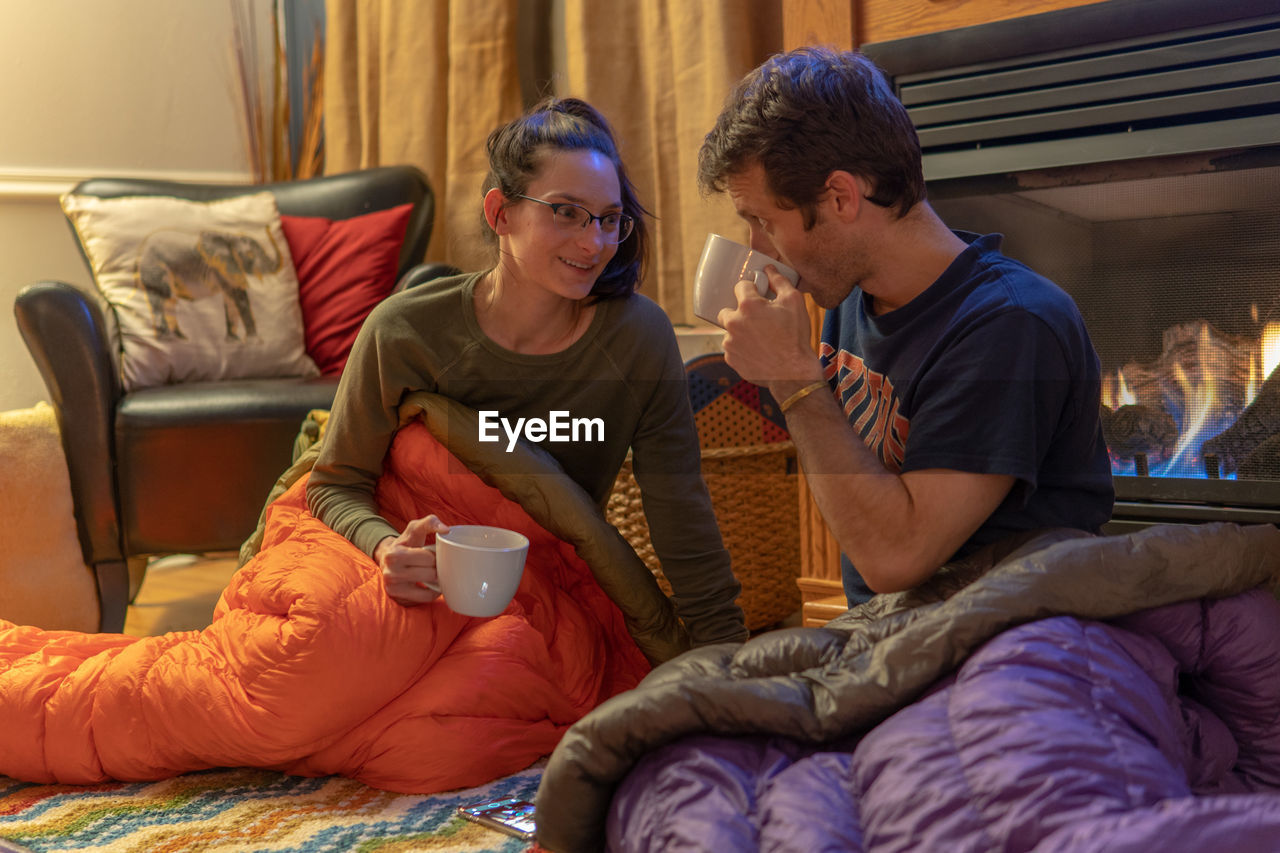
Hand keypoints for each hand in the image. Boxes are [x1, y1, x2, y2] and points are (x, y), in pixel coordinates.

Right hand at [375, 515, 449, 605]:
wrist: (386, 558)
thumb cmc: (406, 542)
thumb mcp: (414, 528)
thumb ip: (430, 522)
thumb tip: (446, 530)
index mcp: (394, 554)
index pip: (428, 558)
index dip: (435, 556)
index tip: (434, 554)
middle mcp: (390, 573)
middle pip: (430, 574)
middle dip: (437, 568)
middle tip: (436, 565)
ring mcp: (393, 588)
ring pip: (429, 588)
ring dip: (437, 581)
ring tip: (434, 574)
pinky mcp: (398, 599)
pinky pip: (425, 598)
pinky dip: (432, 592)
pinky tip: (430, 585)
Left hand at [718, 267, 820, 387]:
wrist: (793, 373)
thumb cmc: (795, 337)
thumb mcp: (794, 302)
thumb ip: (780, 281)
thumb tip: (769, 269)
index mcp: (748, 306)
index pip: (740, 287)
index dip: (751, 289)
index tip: (758, 295)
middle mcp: (734, 323)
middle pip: (726, 310)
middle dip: (738, 312)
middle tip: (755, 319)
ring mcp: (730, 343)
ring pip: (730, 331)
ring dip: (740, 332)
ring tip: (760, 338)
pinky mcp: (731, 359)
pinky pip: (732, 349)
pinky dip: (742, 348)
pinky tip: (758, 351)